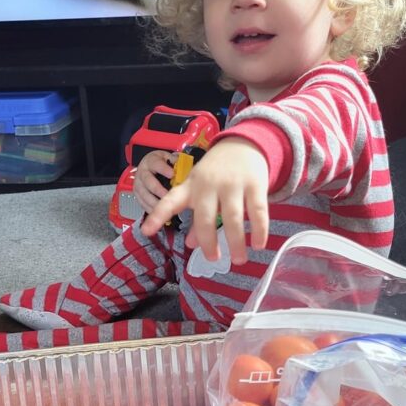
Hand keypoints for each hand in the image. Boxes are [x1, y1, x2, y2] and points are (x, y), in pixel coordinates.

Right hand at [132, 150, 174, 212]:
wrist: (148, 167)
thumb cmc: (161, 164)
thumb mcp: (168, 158)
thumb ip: (176, 162)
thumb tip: (184, 168)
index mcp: (151, 161)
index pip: (156, 164)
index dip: (164, 169)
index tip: (172, 175)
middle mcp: (142, 172)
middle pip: (148, 181)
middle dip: (159, 190)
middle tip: (168, 196)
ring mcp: (138, 184)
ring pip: (144, 194)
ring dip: (154, 202)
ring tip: (164, 207)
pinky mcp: (137, 194)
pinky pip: (142, 203)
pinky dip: (150, 208)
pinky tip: (158, 211)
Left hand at [141, 139, 268, 264]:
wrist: (244, 144)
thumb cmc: (217, 173)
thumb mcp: (201, 191)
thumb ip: (197, 219)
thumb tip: (190, 245)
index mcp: (190, 187)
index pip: (170, 201)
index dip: (157, 215)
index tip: (145, 231)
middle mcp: (209, 185)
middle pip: (205, 217)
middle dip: (208, 241)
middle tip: (212, 259)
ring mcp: (233, 184)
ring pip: (233, 217)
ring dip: (236, 242)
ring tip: (239, 260)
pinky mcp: (255, 184)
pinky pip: (258, 211)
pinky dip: (259, 230)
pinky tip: (259, 244)